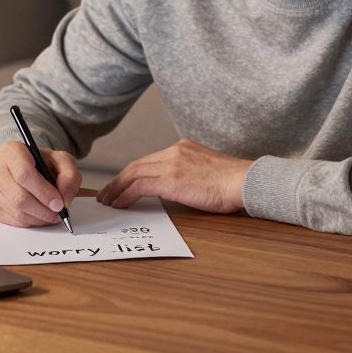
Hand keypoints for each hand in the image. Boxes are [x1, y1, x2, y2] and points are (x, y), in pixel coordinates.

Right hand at [0, 141, 80, 227]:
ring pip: (16, 212)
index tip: (58, 203)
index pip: (24, 174)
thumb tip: (64, 200)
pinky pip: (12, 221)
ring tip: (50, 214)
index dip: (43, 192)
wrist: (22, 166)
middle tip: (58, 214)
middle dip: (43, 210)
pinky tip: (38, 214)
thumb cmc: (41, 163)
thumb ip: (69, 176)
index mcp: (11, 151)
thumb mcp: (61, 160)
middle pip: (19, 197)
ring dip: (38, 218)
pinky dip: (30, 222)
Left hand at [96, 139, 251, 213]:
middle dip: (118, 180)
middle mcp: (174, 151)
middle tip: (106, 194)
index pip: (149, 160)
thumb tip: (180, 188)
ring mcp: (171, 164)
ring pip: (133, 174)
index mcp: (183, 147)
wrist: (244, 181)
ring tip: (108, 201)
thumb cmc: (233, 183)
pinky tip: (120, 205)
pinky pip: (139, 187)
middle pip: (136, 164)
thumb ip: (191, 173)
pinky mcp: (170, 179)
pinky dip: (125, 196)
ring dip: (117, 188)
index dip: (132, 173)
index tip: (122, 184)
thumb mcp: (208, 170)